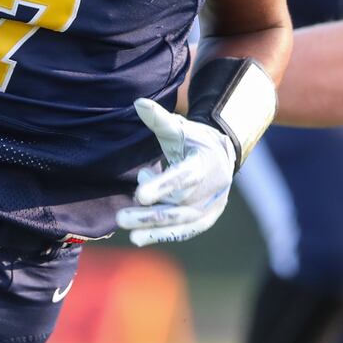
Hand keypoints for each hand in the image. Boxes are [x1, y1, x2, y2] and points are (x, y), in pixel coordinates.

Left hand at [116, 97, 234, 246]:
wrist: (222, 157)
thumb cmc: (194, 141)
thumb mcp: (179, 128)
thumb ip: (159, 119)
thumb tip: (138, 103)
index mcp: (203, 163)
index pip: (182, 176)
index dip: (162, 186)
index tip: (140, 194)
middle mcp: (209, 188)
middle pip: (177, 205)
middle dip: (149, 214)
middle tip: (121, 217)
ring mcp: (209, 206)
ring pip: (178, 221)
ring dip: (152, 227)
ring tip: (128, 231)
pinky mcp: (205, 219)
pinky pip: (184, 231)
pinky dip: (162, 235)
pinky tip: (140, 238)